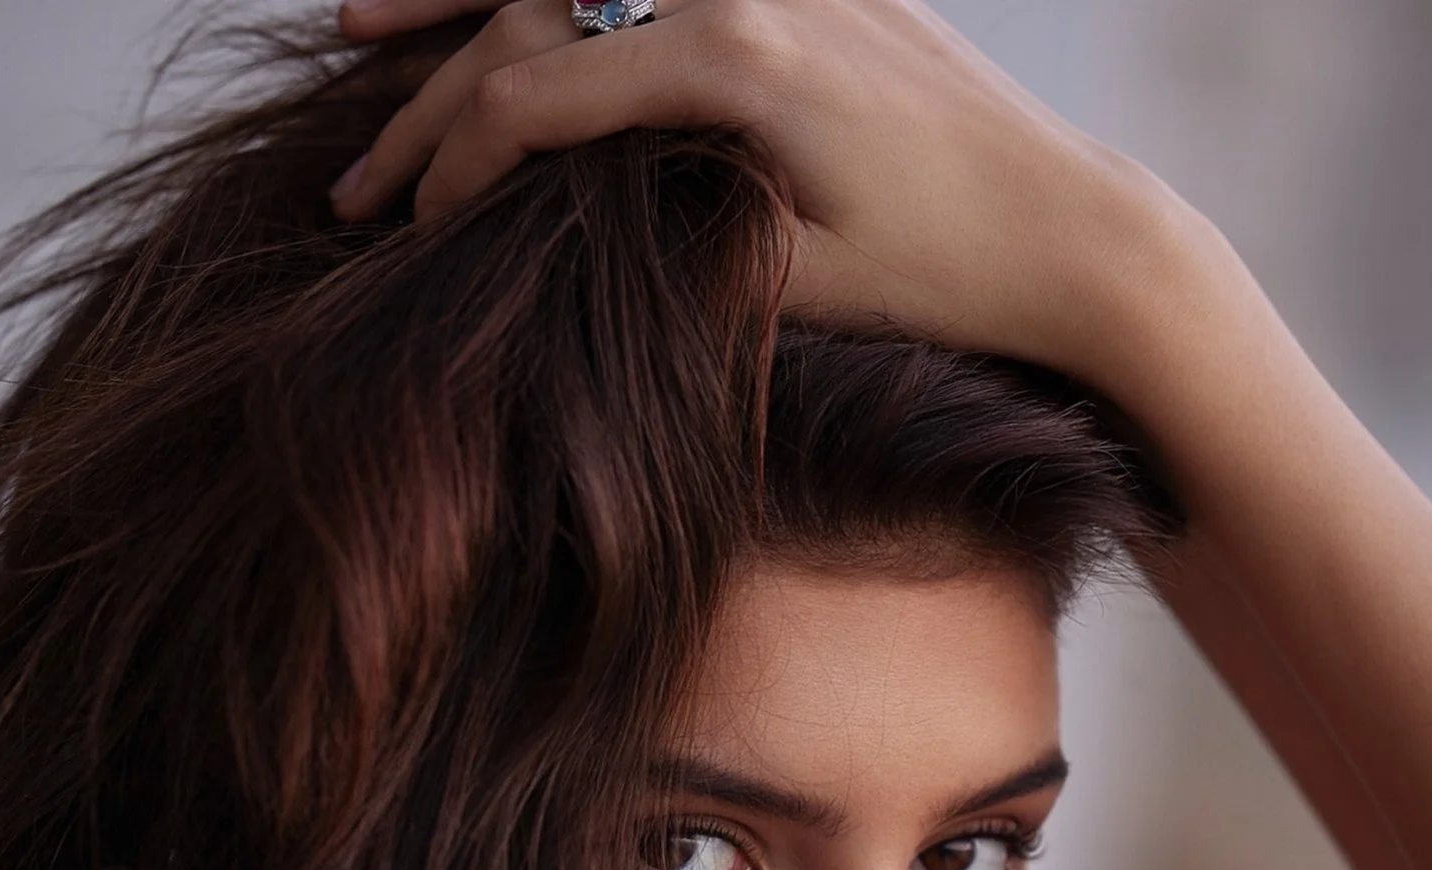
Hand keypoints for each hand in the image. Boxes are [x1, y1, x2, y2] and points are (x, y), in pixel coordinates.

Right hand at [327, 0, 1165, 376]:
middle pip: (534, 20)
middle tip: (353, 185)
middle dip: (427, 105)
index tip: (397, 238)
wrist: (1078, 230)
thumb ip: (675, 232)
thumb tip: (554, 223)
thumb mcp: (801, 280)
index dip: (449, 168)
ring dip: (465, 1)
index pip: (535, 97)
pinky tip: (519, 8)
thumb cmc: (948, 273)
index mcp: (735, 59)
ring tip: (356, 26)